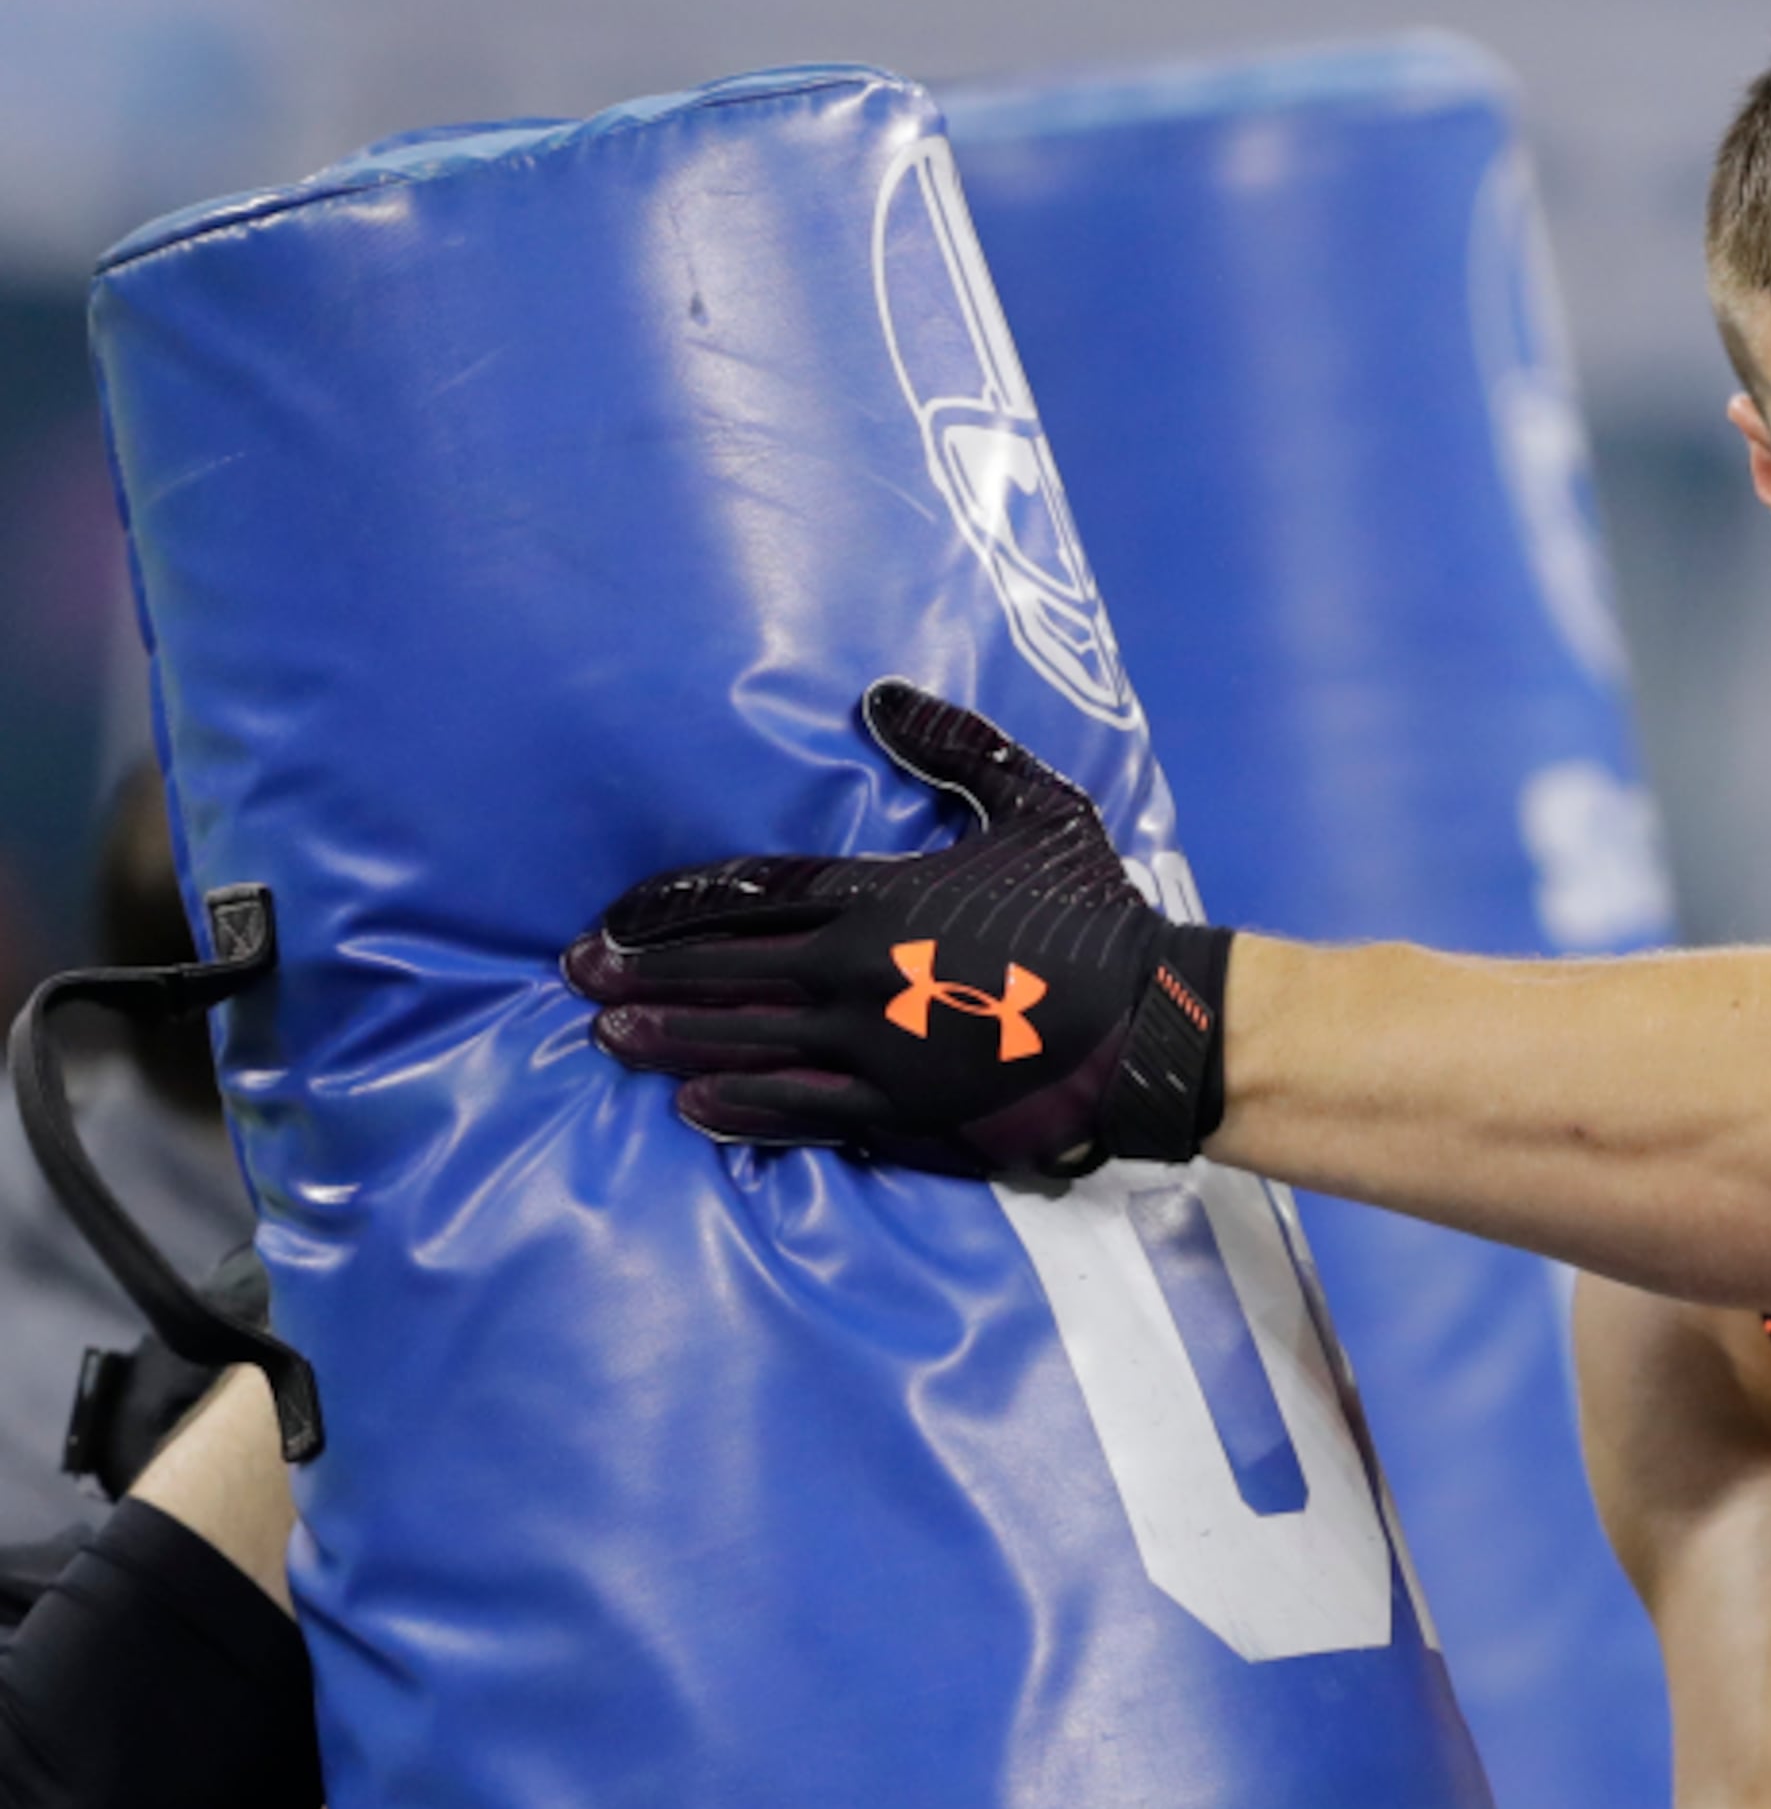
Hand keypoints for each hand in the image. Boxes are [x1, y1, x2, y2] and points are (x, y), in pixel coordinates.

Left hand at [563, 681, 1232, 1179]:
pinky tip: (693, 1107)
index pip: (745, 894)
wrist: (1155, 1025)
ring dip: (670, 1040)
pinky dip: (741, 1108)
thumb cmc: (1096, 911)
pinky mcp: (905, 1114)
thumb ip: (954, 748)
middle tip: (576, 977)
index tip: (611, 917)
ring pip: (745, 1042)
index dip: (667, 907)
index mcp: (882, 896)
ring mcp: (876, 1051)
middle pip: (722, 970)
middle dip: (642, 974)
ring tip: (608, 1039)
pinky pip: (801, 1111)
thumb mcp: (1037, 805)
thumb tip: (879, 694)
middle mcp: (860, 974)